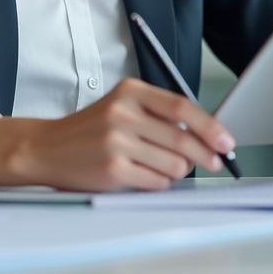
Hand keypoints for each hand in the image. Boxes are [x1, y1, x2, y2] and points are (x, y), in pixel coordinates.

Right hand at [0, 78, 235, 190]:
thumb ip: (158, 113)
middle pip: (182, 139)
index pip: (182, 107)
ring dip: (176, 171)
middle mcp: (123, 113)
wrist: (47, 148)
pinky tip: (144, 175)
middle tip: (214, 162)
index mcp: (129, 91)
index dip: (209, 126)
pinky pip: (156, 181)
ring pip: (173, 164)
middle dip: (205, 155)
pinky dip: (159, 182)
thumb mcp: (122, 105)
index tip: (226, 140)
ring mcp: (117, 142)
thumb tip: (205, 132)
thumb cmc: (90, 129)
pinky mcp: (113, 169)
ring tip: (159, 165)